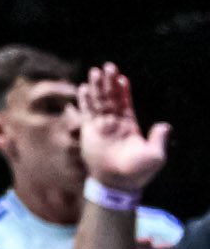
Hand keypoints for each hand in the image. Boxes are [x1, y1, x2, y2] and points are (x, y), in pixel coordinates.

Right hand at [84, 62, 172, 195]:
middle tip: (108, 66)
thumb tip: (165, 125)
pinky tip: (83, 88)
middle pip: (110, 97)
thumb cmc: (138, 171)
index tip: (122, 77)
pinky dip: (84, 100)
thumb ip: (158, 139)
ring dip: (96, 86)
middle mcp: (114, 122)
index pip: (126, 103)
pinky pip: (85, 112)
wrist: (116, 182)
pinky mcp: (88, 130)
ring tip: (95, 71)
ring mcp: (101, 125)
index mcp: (130, 125)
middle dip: (109, 82)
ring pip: (98, 101)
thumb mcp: (155, 156)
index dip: (124, 90)